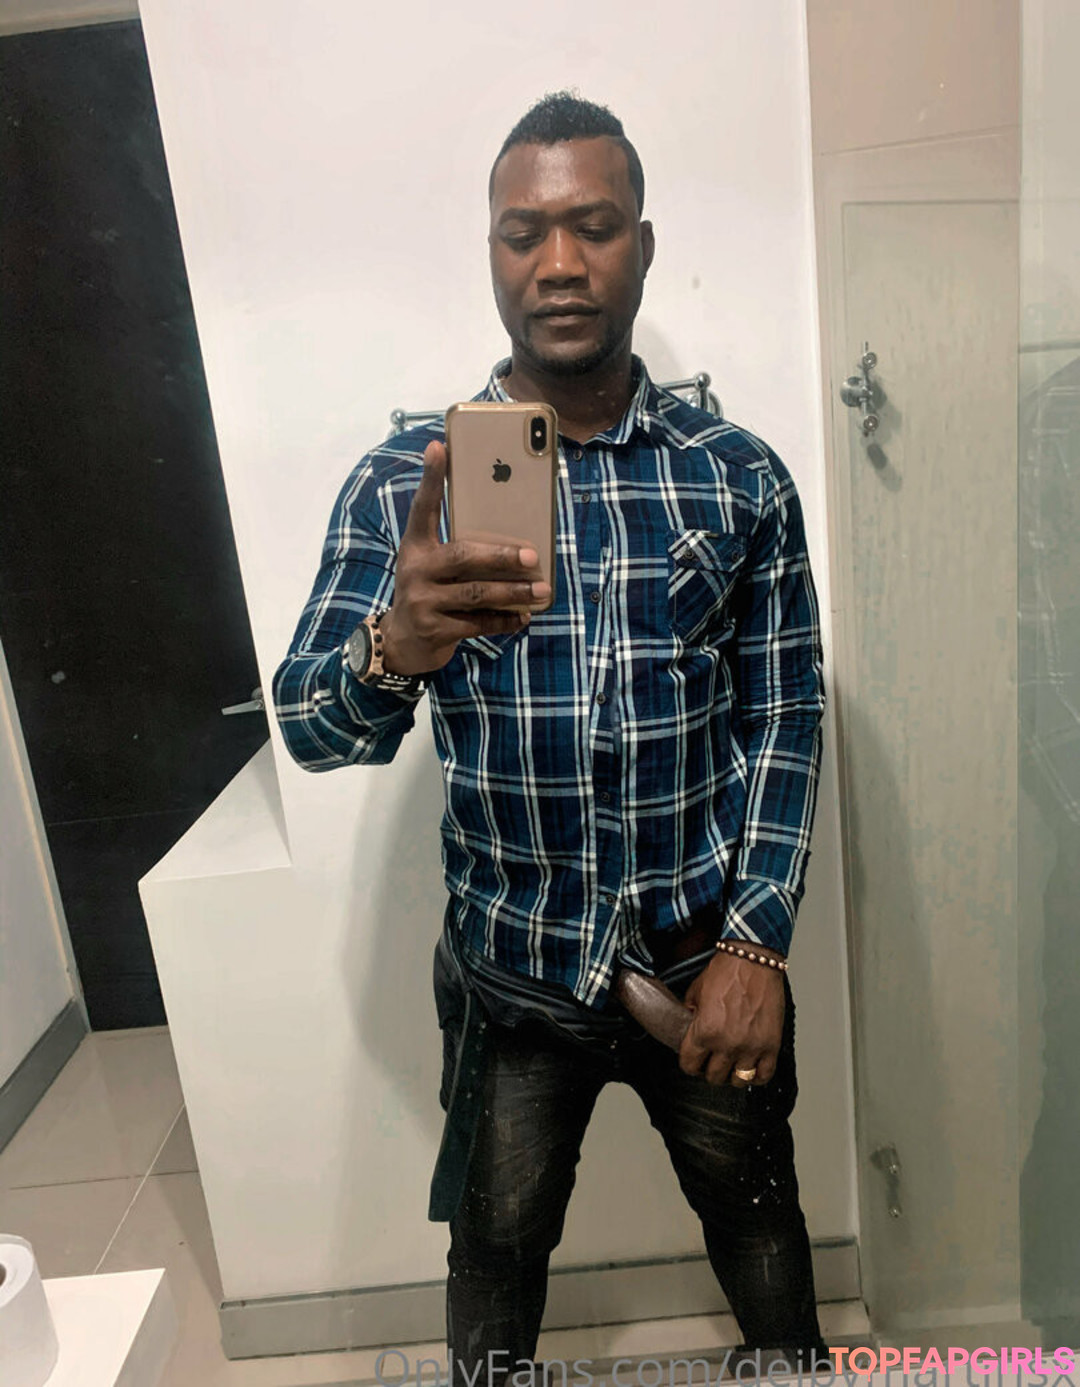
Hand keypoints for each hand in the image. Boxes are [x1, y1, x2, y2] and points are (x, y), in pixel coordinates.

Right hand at [379, 441, 549, 675]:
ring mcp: (423, 601)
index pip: (423, 507)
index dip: (430, 478)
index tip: (439, 447)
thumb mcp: (432, 564)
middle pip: (463, 555)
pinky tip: (524, 617)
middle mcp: (415, 570)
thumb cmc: (429, 592)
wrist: (401, 641)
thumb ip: (459, 547)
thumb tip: (511, 536)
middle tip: (533, 555)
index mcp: (415, 546)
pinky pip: (478, 623)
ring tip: (542, 591)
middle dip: (502, 555)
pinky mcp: (434, 630)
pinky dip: (504, 620)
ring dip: (513, 591)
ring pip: (477, 593)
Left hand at [678, 947, 785, 1086]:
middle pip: (713, 1077)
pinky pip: (764, 1075)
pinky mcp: (771, 1045)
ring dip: (732, 1075)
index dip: (689, 1063)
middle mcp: (727, 1044)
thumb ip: (690, 1013)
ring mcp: (751, 1047)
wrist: (754, 959)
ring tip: (731, 1065)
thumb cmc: (727, 971)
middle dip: (709, 1070)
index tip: (693, 1060)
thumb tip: (689, 1025)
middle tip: (711, 1061)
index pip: (689, 1065)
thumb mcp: (696, 991)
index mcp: (705, 1032)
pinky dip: (757, 1076)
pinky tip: (751, 1068)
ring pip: (737, 1081)